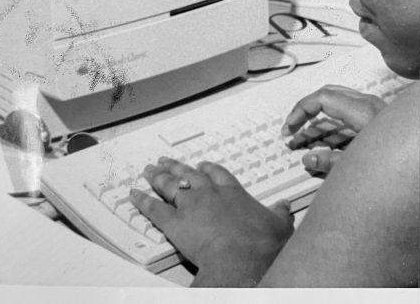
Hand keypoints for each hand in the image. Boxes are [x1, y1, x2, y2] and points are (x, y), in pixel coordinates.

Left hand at [131, 156, 293, 286]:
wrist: (244, 258)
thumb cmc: (262, 244)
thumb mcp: (279, 225)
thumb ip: (280, 214)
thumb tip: (285, 207)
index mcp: (234, 193)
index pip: (217, 174)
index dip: (207, 169)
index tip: (201, 165)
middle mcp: (211, 194)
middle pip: (189, 175)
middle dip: (176, 167)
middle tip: (166, 161)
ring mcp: (191, 206)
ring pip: (170, 186)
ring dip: (158, 177)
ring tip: (149, 170)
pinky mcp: (175, 224)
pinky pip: (154, 209)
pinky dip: (142, 201)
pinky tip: (134, 194)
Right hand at [281, 85, 386, 173]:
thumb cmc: (403, 164)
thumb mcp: (362, 168)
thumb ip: (332, 163)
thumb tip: (308, 159)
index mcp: (361, 110)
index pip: (321, 98)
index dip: (300, 111)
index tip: (289, 129)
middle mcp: (368, 103)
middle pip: (327, 94)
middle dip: (305, 110)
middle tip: (292, 129)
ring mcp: (375, 107)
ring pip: (338, 99)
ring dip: (318, 112)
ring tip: (303, 132)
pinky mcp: (379, 115)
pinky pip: (348, 107)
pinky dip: (332, 116)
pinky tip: (325, 136)